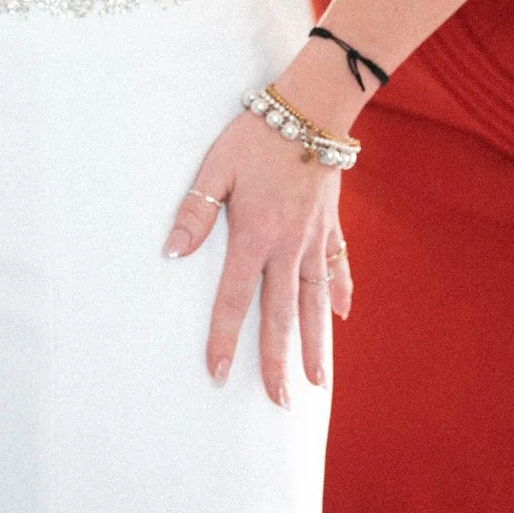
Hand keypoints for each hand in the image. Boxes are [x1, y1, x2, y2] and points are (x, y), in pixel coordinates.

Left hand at [164, 112, 351, 402]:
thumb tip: (170, 253)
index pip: (234, 299)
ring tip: (316, 381)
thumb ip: (195, 211)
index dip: (223, 338)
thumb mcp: (216, 167)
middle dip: (277, 362)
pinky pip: (338, 266)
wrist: (310, 110)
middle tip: (279, 402)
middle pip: (281, 315)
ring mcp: (314, 240)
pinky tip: (343, 317)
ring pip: (314, 302)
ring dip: (314, 343)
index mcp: (254, 237)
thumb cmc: (256, 137)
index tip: (216, 373)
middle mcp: (287, 248)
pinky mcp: (331, 225)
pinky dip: (341, 292)